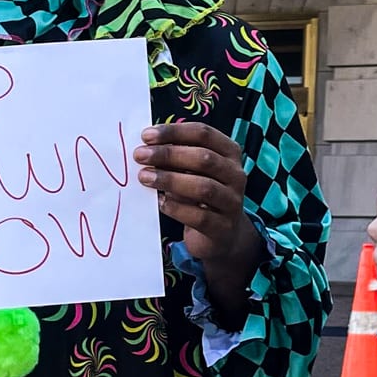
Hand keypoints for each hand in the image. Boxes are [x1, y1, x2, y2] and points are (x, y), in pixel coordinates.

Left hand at [136, 121, 261, 323]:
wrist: (228, 244)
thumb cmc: (203, 201)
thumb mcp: (195, 174)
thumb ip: (176, 158)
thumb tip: (139, 142)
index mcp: (231, 155)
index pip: (206, 134)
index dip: (175, 132)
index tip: (146, 133)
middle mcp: (237, 177)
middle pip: (205, 158)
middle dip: (169, 154)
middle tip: (138, 154)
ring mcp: (233, 205)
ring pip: (203, 185)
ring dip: (170, 179)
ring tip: (142, 178)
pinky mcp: (221, 231)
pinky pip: (197, 216)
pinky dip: (174, 207)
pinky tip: (156, 203)